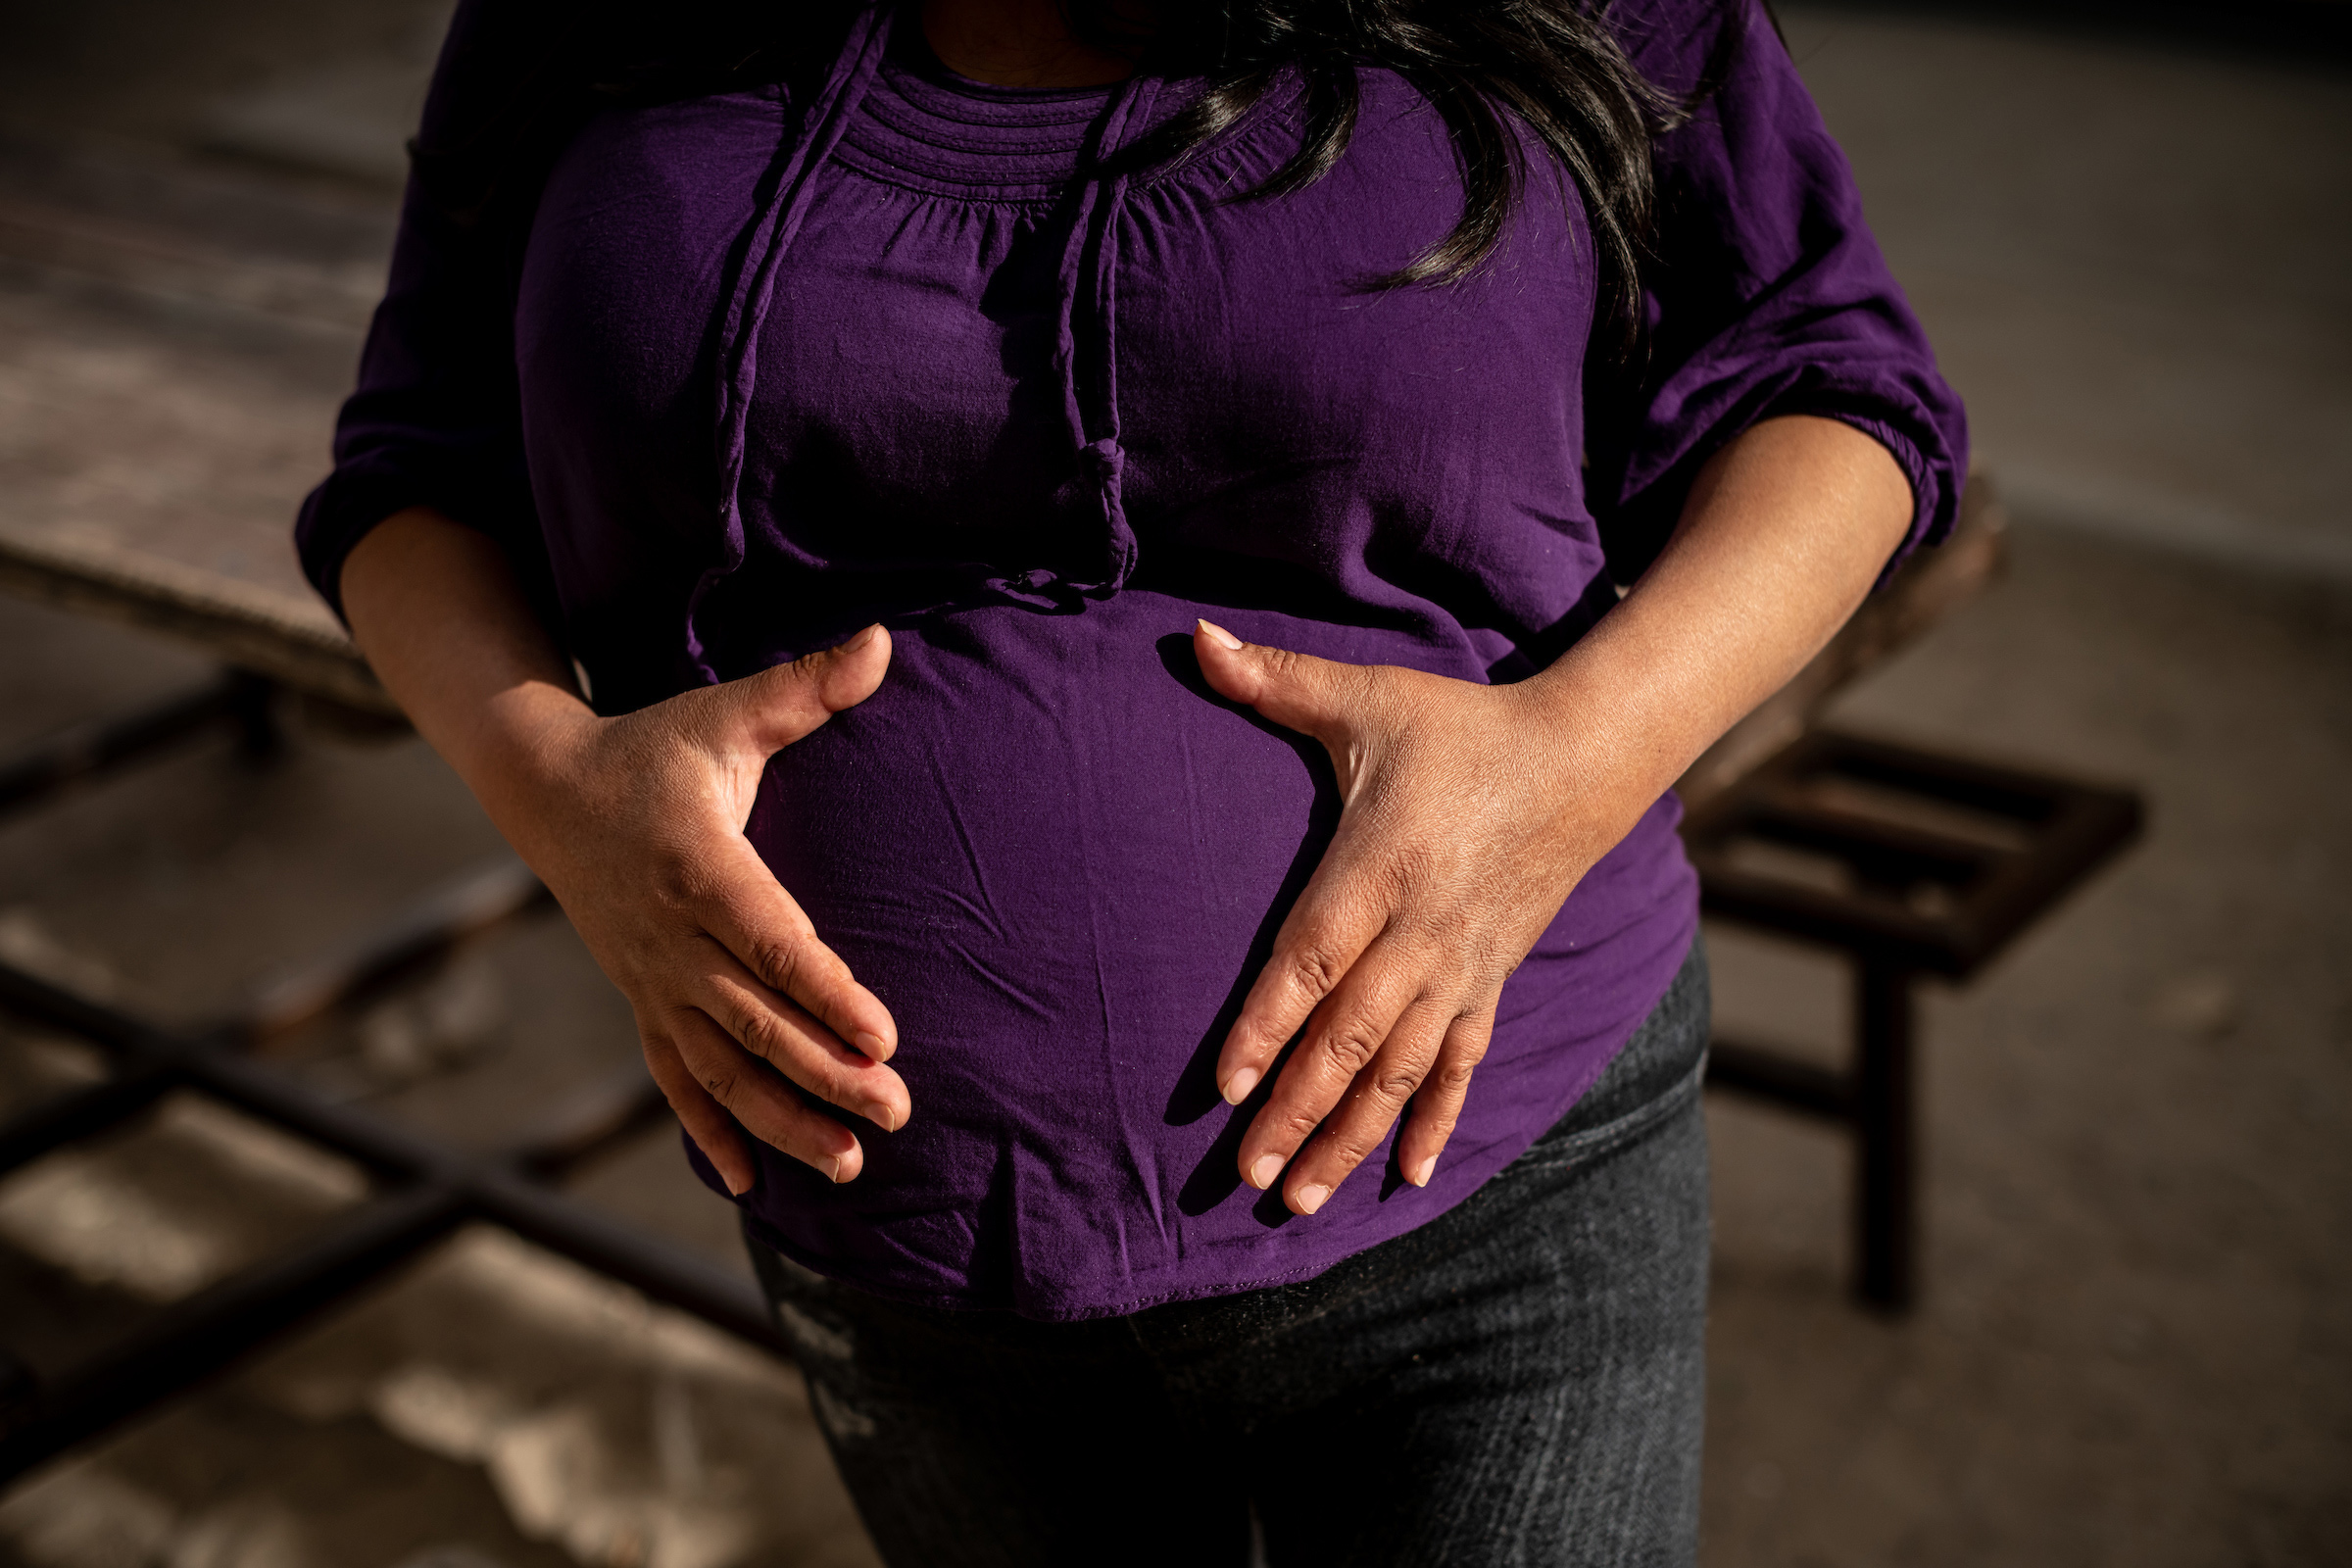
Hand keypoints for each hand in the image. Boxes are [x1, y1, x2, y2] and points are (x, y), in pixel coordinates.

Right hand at [491, 627, 908, 1192]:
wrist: (547, 789)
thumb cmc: (655, 748)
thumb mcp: (724, 712)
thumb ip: (804, 687)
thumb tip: (880, 640)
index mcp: (700, 866)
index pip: (772, 941)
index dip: (826, 993)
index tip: (884, 1037)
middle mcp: (671, 937)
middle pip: (756, 1020)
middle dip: (828, 1074)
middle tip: (898, 1113)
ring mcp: (652, 979)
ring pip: (721, 1066)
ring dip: (784, 1120)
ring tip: (851, 1164)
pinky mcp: (643, 1001)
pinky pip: (675, 1078)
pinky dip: (711, 1132)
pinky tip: (753, 1185)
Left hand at [1192, 619, 1604, 1214]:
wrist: (1583, 757)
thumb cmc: (1460, 728)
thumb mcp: (1370, 698)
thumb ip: (1276, 680)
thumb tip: (1193, 637)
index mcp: (1380, 867)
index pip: (1312, 961)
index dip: (1269, 1026)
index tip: (1228, 1087)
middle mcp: (1423, 932)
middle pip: (1352, 1036)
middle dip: (1300, 1109)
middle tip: (1247, 1174)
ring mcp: (1463, 965)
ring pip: (1402, 1067)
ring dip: (1352, 1135)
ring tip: (1302, 1195)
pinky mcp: (1492, 979)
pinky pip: (1464, 1062)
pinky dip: (1438, 1121)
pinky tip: (1409, 1176)